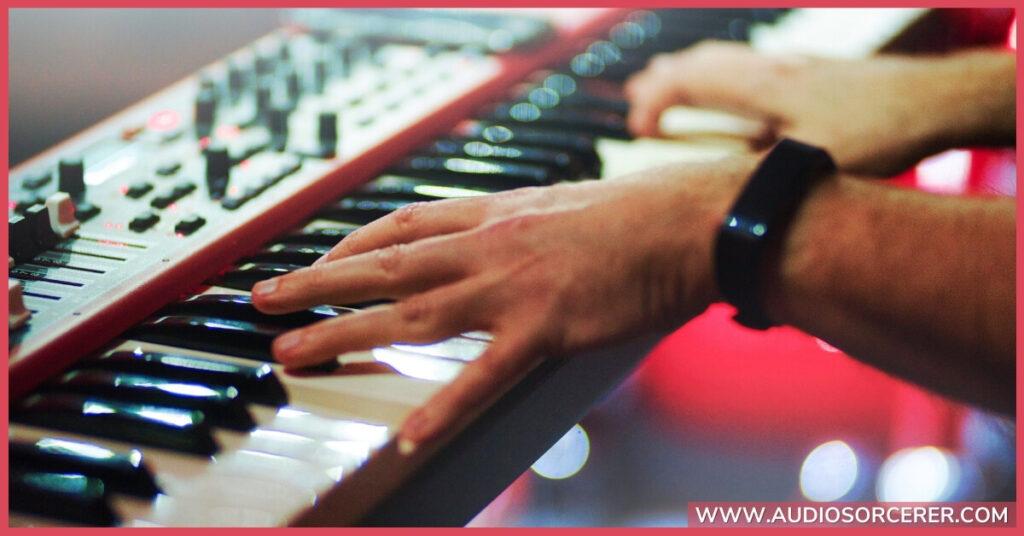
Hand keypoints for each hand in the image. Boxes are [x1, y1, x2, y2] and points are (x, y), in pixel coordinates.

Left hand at [250, 156, 753, 450]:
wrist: (685, 222)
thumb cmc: (632, 214)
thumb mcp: (557, 203)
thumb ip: (514, 223)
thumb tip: (487, 236)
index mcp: (493, 214)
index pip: (402, 225)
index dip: (351, 245)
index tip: (319, 261)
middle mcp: (488, 246)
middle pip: (384, 265)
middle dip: (316, 284)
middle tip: (263, 301)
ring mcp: (511, 289)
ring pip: (410, 313)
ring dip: (345, 332)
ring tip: (292, 352)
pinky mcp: (544, 330)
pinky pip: (482, 375)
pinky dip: (443, 405)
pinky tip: (409, 433)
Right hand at [624, 41, 1010, 175]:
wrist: (934, 99)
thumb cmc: (881, 130)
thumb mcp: (813, 166)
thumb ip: (763, 184)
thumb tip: (723, 214)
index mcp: (763, 87)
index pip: (687, 82)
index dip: (652, 104)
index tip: (637, 132)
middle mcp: (771, 69)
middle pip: (699, 63)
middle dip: (660, 84)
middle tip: (634, 105)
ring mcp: (790, 68)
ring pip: (724, 60)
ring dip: (689, 74)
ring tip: (665, 87)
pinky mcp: (808, 74)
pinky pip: (747, 68)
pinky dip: (720, 78)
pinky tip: (730, 94)